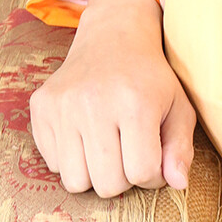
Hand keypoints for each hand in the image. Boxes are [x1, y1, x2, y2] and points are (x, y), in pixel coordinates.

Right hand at [30, 0, 196, 196]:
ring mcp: (62, 105)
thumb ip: (181, 148)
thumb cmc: (150, 79)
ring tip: (106, 147)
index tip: (153, 158)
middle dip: (123, 177)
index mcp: (135, 103)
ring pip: (75, 181)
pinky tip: (85, 134)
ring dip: (94, 173)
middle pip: (107, 184)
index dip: (152, 176)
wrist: (112, 37)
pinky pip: (52, 164)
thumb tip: (177, 184)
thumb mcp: (179, 107)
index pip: (141, 173)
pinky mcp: (41, 107)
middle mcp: (94, 103)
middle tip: (128, 152)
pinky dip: (71, 159)